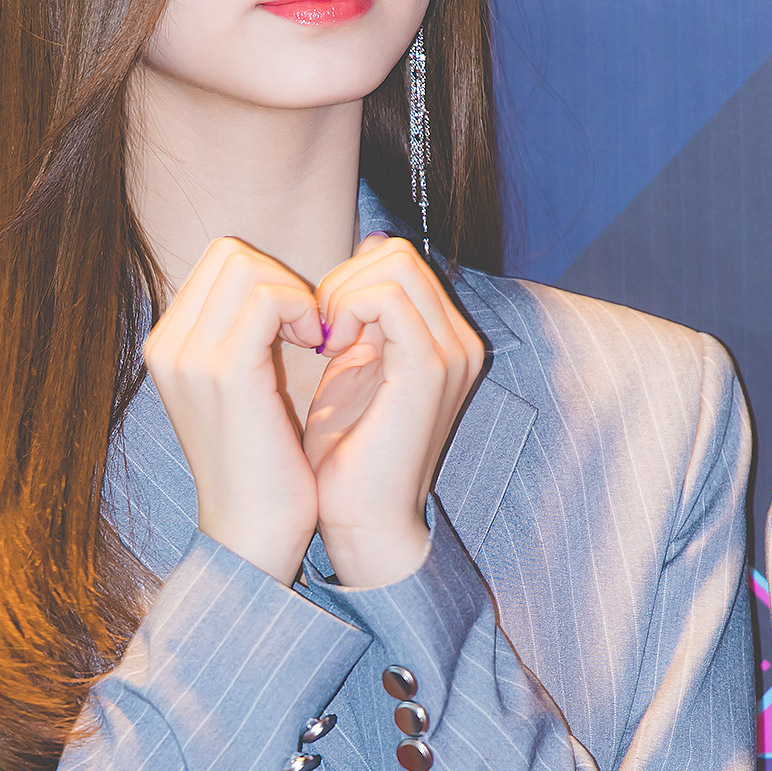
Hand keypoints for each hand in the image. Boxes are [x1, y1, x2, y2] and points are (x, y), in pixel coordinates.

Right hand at [143, 239, 323, 584]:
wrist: (252, 534)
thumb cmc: (263, 469)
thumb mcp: (246, 390)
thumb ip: (249, 336)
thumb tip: (286, 284)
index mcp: (169, 347)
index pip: (219, 263)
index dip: (271, 280)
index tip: (302, 325)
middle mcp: (167, 345)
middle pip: (228, 254)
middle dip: (282, 279)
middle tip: (313, 328)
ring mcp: (189, 356)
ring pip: (246, 267)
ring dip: (296, 294)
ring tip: (316, 341)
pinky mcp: (223, 371)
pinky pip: (267, 298)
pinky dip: (303, 311)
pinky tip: (319, 350)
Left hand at [303, 234, 485, 587]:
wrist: (360, 522)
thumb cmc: (346, 456)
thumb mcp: (351, 366)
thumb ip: (360, 314)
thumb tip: (365, 248)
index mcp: (441, 338)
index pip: (396, 260)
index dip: (346, 278)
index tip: (316, 325)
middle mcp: (457, 340)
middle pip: (397, 253)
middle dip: (341, 279)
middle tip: (314, 329)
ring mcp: (451, 353)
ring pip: (395, 264)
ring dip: (342, 292)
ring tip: (321, 339)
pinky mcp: (430, 369)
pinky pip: (390, 298)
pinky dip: (348, 308)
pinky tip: (327, 347)